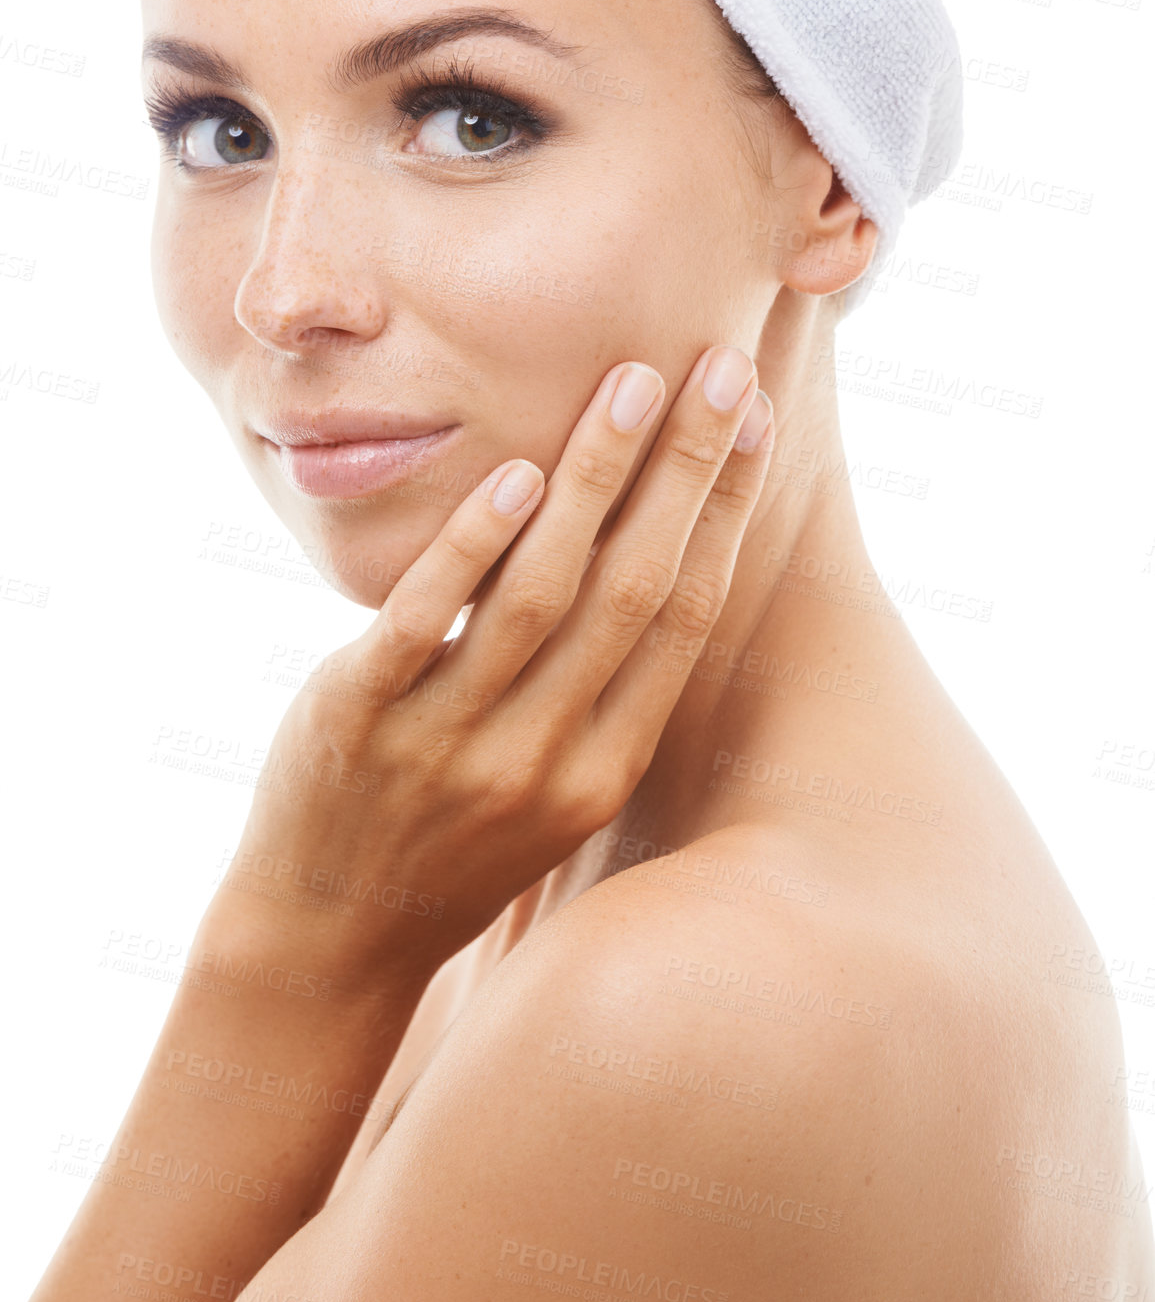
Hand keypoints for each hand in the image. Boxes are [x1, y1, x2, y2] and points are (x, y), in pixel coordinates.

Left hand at [227, 345, 774, 982]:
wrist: (331, 933)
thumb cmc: (455, 843)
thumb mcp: (554, 792)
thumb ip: (603, 696)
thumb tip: (651, 567)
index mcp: (603, 771)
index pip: (683, 620)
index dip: (723, 515)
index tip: (756, 425)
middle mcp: (543, 759)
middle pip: (634, 591)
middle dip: (684, 472)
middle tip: (721, 368)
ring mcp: (451, 741)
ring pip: (544, 593)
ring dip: (596, 480)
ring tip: (630, 384)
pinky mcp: (358, 719)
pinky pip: (428, 619)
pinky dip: (477, 544)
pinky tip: (517, 473)